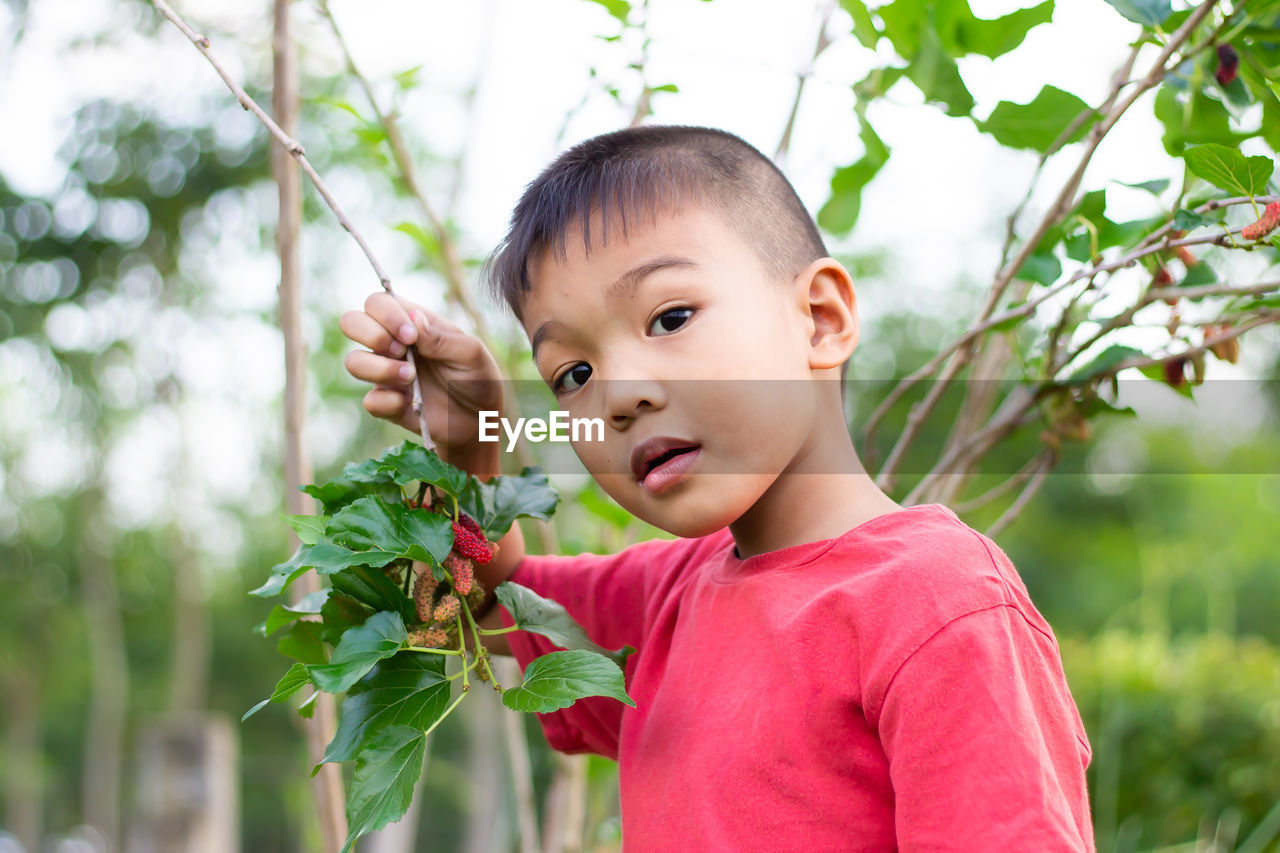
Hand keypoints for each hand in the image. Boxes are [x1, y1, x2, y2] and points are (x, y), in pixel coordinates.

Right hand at [340, 293, 503, 473]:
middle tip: (401, 350)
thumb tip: (413, 319)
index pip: (377, 302)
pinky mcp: (388, 404)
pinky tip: (410, 402)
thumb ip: (441, 336)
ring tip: (410, 377)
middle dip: (371, 335)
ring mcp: (387, 375)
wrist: (482, 420)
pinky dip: (389, 401)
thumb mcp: (470, 353)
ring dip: (379, 368)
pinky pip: (370, 400)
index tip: (411, 336)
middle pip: (351, 322)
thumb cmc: (478, 378)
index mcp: (412, 324)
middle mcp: (393, 345)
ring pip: (353, 361)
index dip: (385, 314)